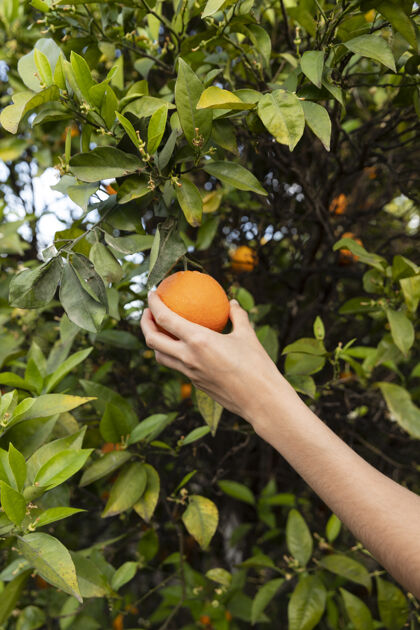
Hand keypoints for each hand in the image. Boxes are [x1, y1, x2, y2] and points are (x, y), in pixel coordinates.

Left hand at [140, 292, 285, 422]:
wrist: (260, 400)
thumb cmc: (257, 365)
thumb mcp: (247, 335)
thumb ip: (237, 315)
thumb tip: (231, 302)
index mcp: (198, 340)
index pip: (165, 318)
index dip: (153, 304)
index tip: (151, 294)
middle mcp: (188, 357)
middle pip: (152, 340)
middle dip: (144, 323)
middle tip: (148, 312)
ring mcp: (189, 373)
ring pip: (160, 356)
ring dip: (154, 342)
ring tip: (160, 331)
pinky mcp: (195, 384)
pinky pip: (177, 366)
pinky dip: (173, 354)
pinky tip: (183, 348)